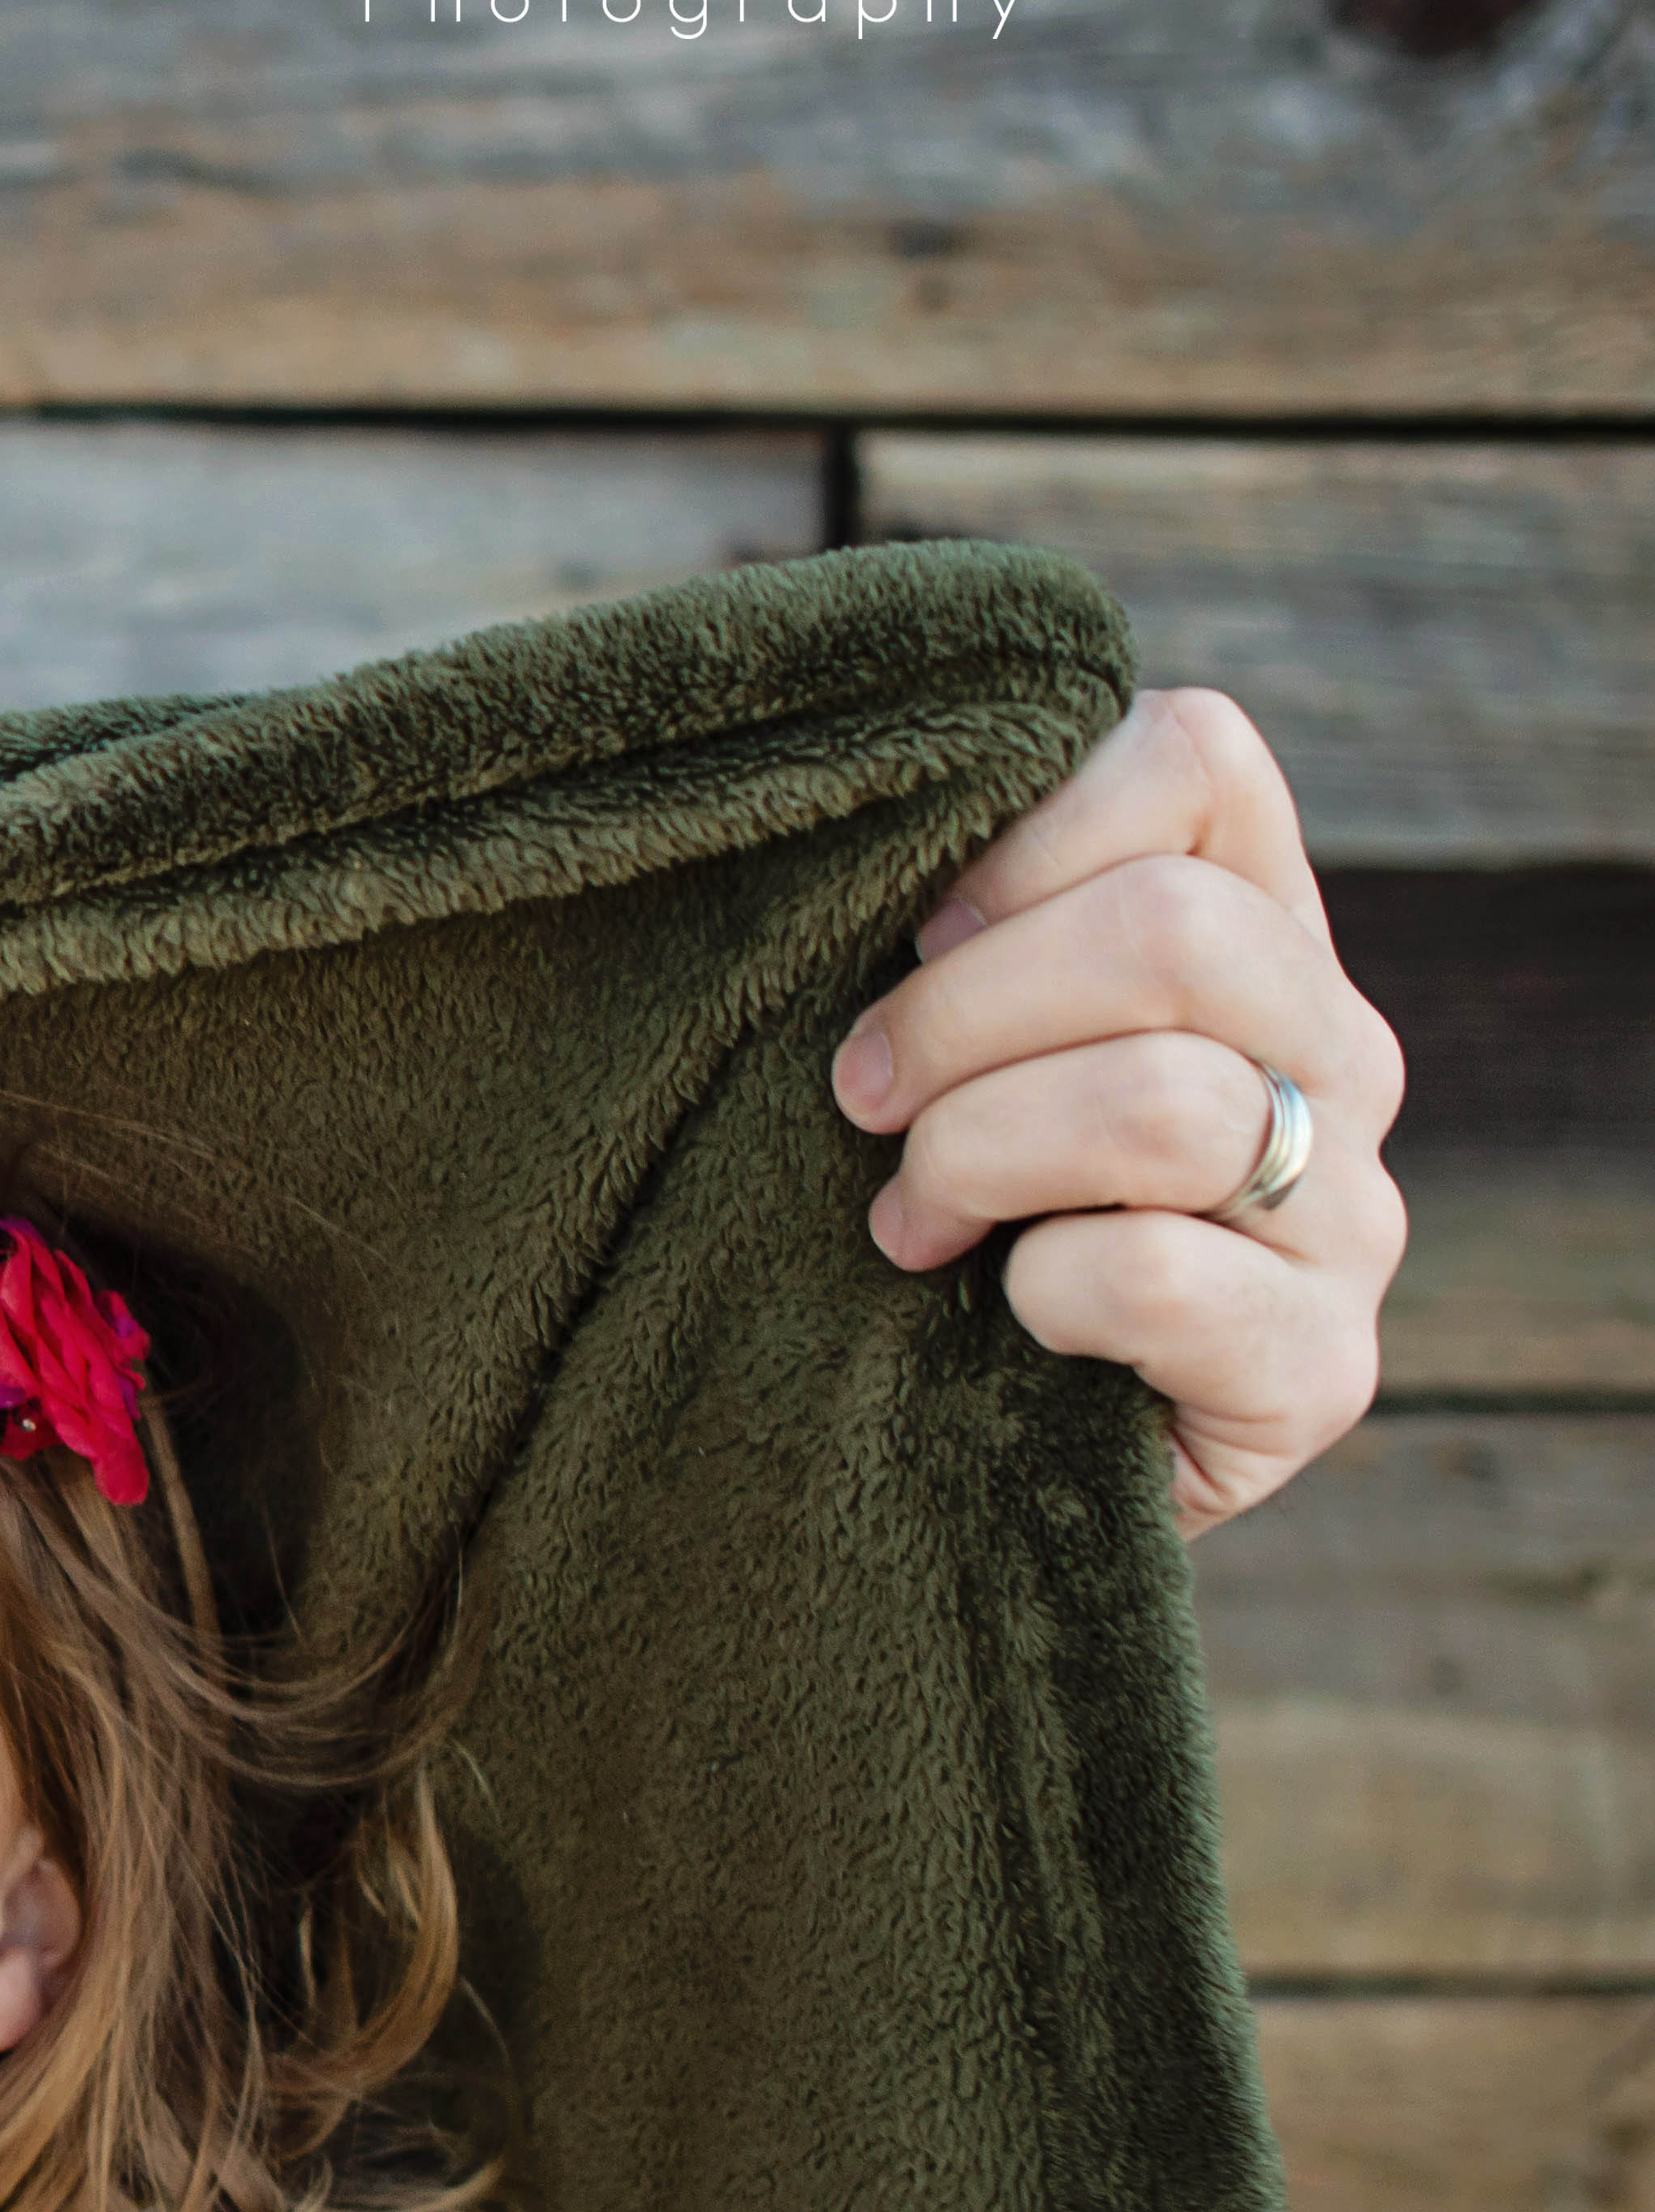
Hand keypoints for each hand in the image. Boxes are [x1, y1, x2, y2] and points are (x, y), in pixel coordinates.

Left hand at [831, 689, 1407, 1535]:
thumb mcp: (948, 1041)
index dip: (1025, 828)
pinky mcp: (1321, 1368)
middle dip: (958, 1015)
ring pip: (1160, 1100)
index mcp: (1256, 934)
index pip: (1198, 758)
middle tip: (860, 1099)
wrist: (967, 1453)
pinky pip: (1153, 1274)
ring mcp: (1352, 1214)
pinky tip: (1004, 1317)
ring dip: (973, 1155)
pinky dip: (1033, 1292)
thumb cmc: (935, 1210)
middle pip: (1171, 929)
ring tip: (906, 1222)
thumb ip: (961, 928)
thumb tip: (869, 830)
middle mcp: (1337, 1052)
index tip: (913, 931)